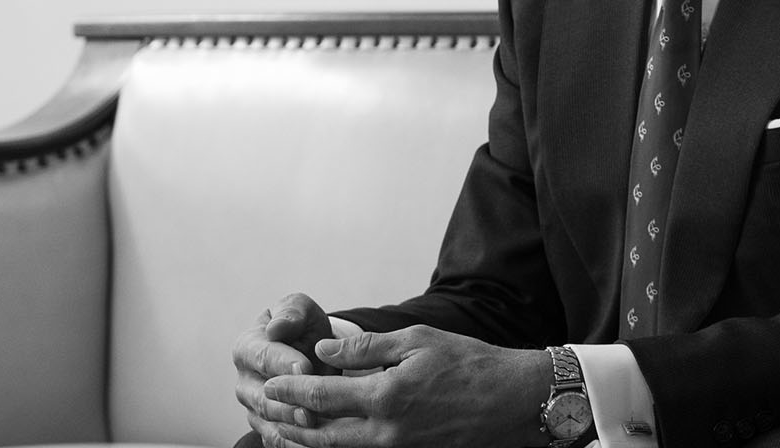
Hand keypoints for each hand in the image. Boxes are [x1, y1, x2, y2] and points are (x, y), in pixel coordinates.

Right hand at [234, 293, 338, 441]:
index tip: (305, 368)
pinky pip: (278, 441)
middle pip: (262, 396)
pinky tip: (314, 440)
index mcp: (246, 348)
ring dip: (291, 426)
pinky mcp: (267, 429)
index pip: (262, 356)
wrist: (312, 353)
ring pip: (269, 422)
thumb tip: (276, 327)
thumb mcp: (301, 310)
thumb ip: (291, 312)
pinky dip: (294, 443)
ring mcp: (254, 408)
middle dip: (287, 402)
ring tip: (314, 424)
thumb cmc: (303, 328)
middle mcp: (245, 381)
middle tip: (311, 407)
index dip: (284, 363)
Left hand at [259, 324, 550, 447]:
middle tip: (264, 408)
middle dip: (289, 421)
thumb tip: (323, 349)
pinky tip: (326, 437)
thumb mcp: (417, 341)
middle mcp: (387, 432)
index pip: (322, 396)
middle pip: (322, 433)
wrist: (515, 401)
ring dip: (307, 438)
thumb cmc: (469, 363)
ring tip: (282, 428)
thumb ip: (365, 347)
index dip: (291, 389)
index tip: (271, 382)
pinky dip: (336, 445)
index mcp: (386, 397)